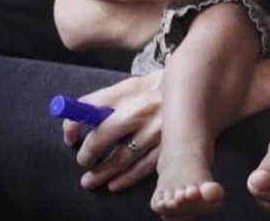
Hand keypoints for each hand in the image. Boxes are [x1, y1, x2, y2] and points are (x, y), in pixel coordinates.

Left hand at [62, 72, 162, 192]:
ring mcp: (157, 127)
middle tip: (83, 162)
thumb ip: (107, 101)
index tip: (70, 138)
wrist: (200, 87)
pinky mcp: (170, 143)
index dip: (73, 125)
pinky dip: (127, 178)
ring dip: (102, 172)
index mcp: (129, 89)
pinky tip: (115, 184)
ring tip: (90, 181)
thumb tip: (77, 123)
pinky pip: (144, 166)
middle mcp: (141, 107)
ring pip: (122, 156)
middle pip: (103, 135)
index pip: (90, 106)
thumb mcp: (134, 85)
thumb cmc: (158, 89)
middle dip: (88, 154)